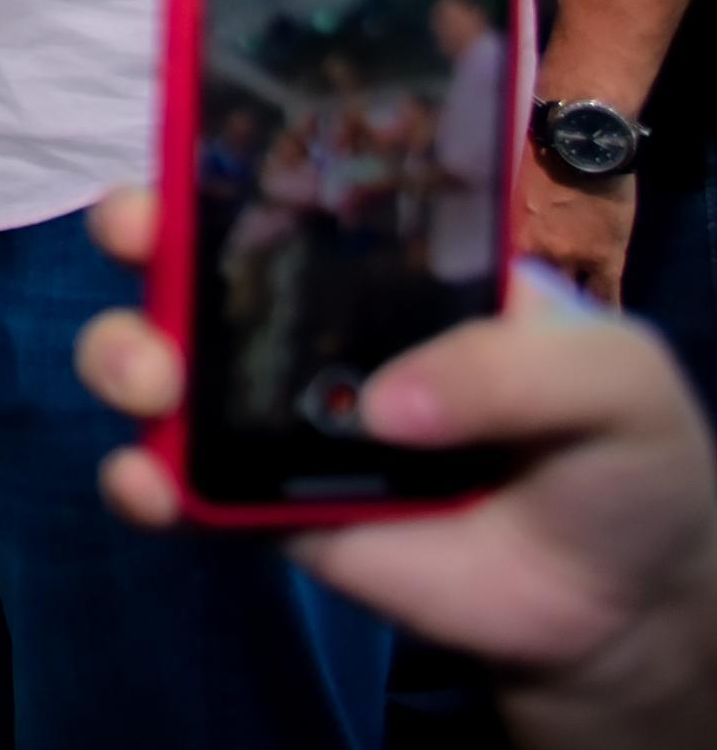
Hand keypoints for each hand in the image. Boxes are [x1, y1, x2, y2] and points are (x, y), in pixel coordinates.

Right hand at [75, 186, 716, 749]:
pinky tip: (154, 488)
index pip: (295, 183)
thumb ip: (516, 370)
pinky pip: (176, 485)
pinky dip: (141, 481)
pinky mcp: (261, 506)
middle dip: (141, 230)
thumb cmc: (624, 450)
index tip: (188, 147)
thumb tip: (383, 406)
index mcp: (388, 262)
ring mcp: (275, 414)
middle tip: (144, 244)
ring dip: (124, 353)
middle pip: (194, 254)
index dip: (227, 153)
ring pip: (160, 360)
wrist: (620, 602)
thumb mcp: (615, 378)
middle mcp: (311, 320)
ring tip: (153, 385)